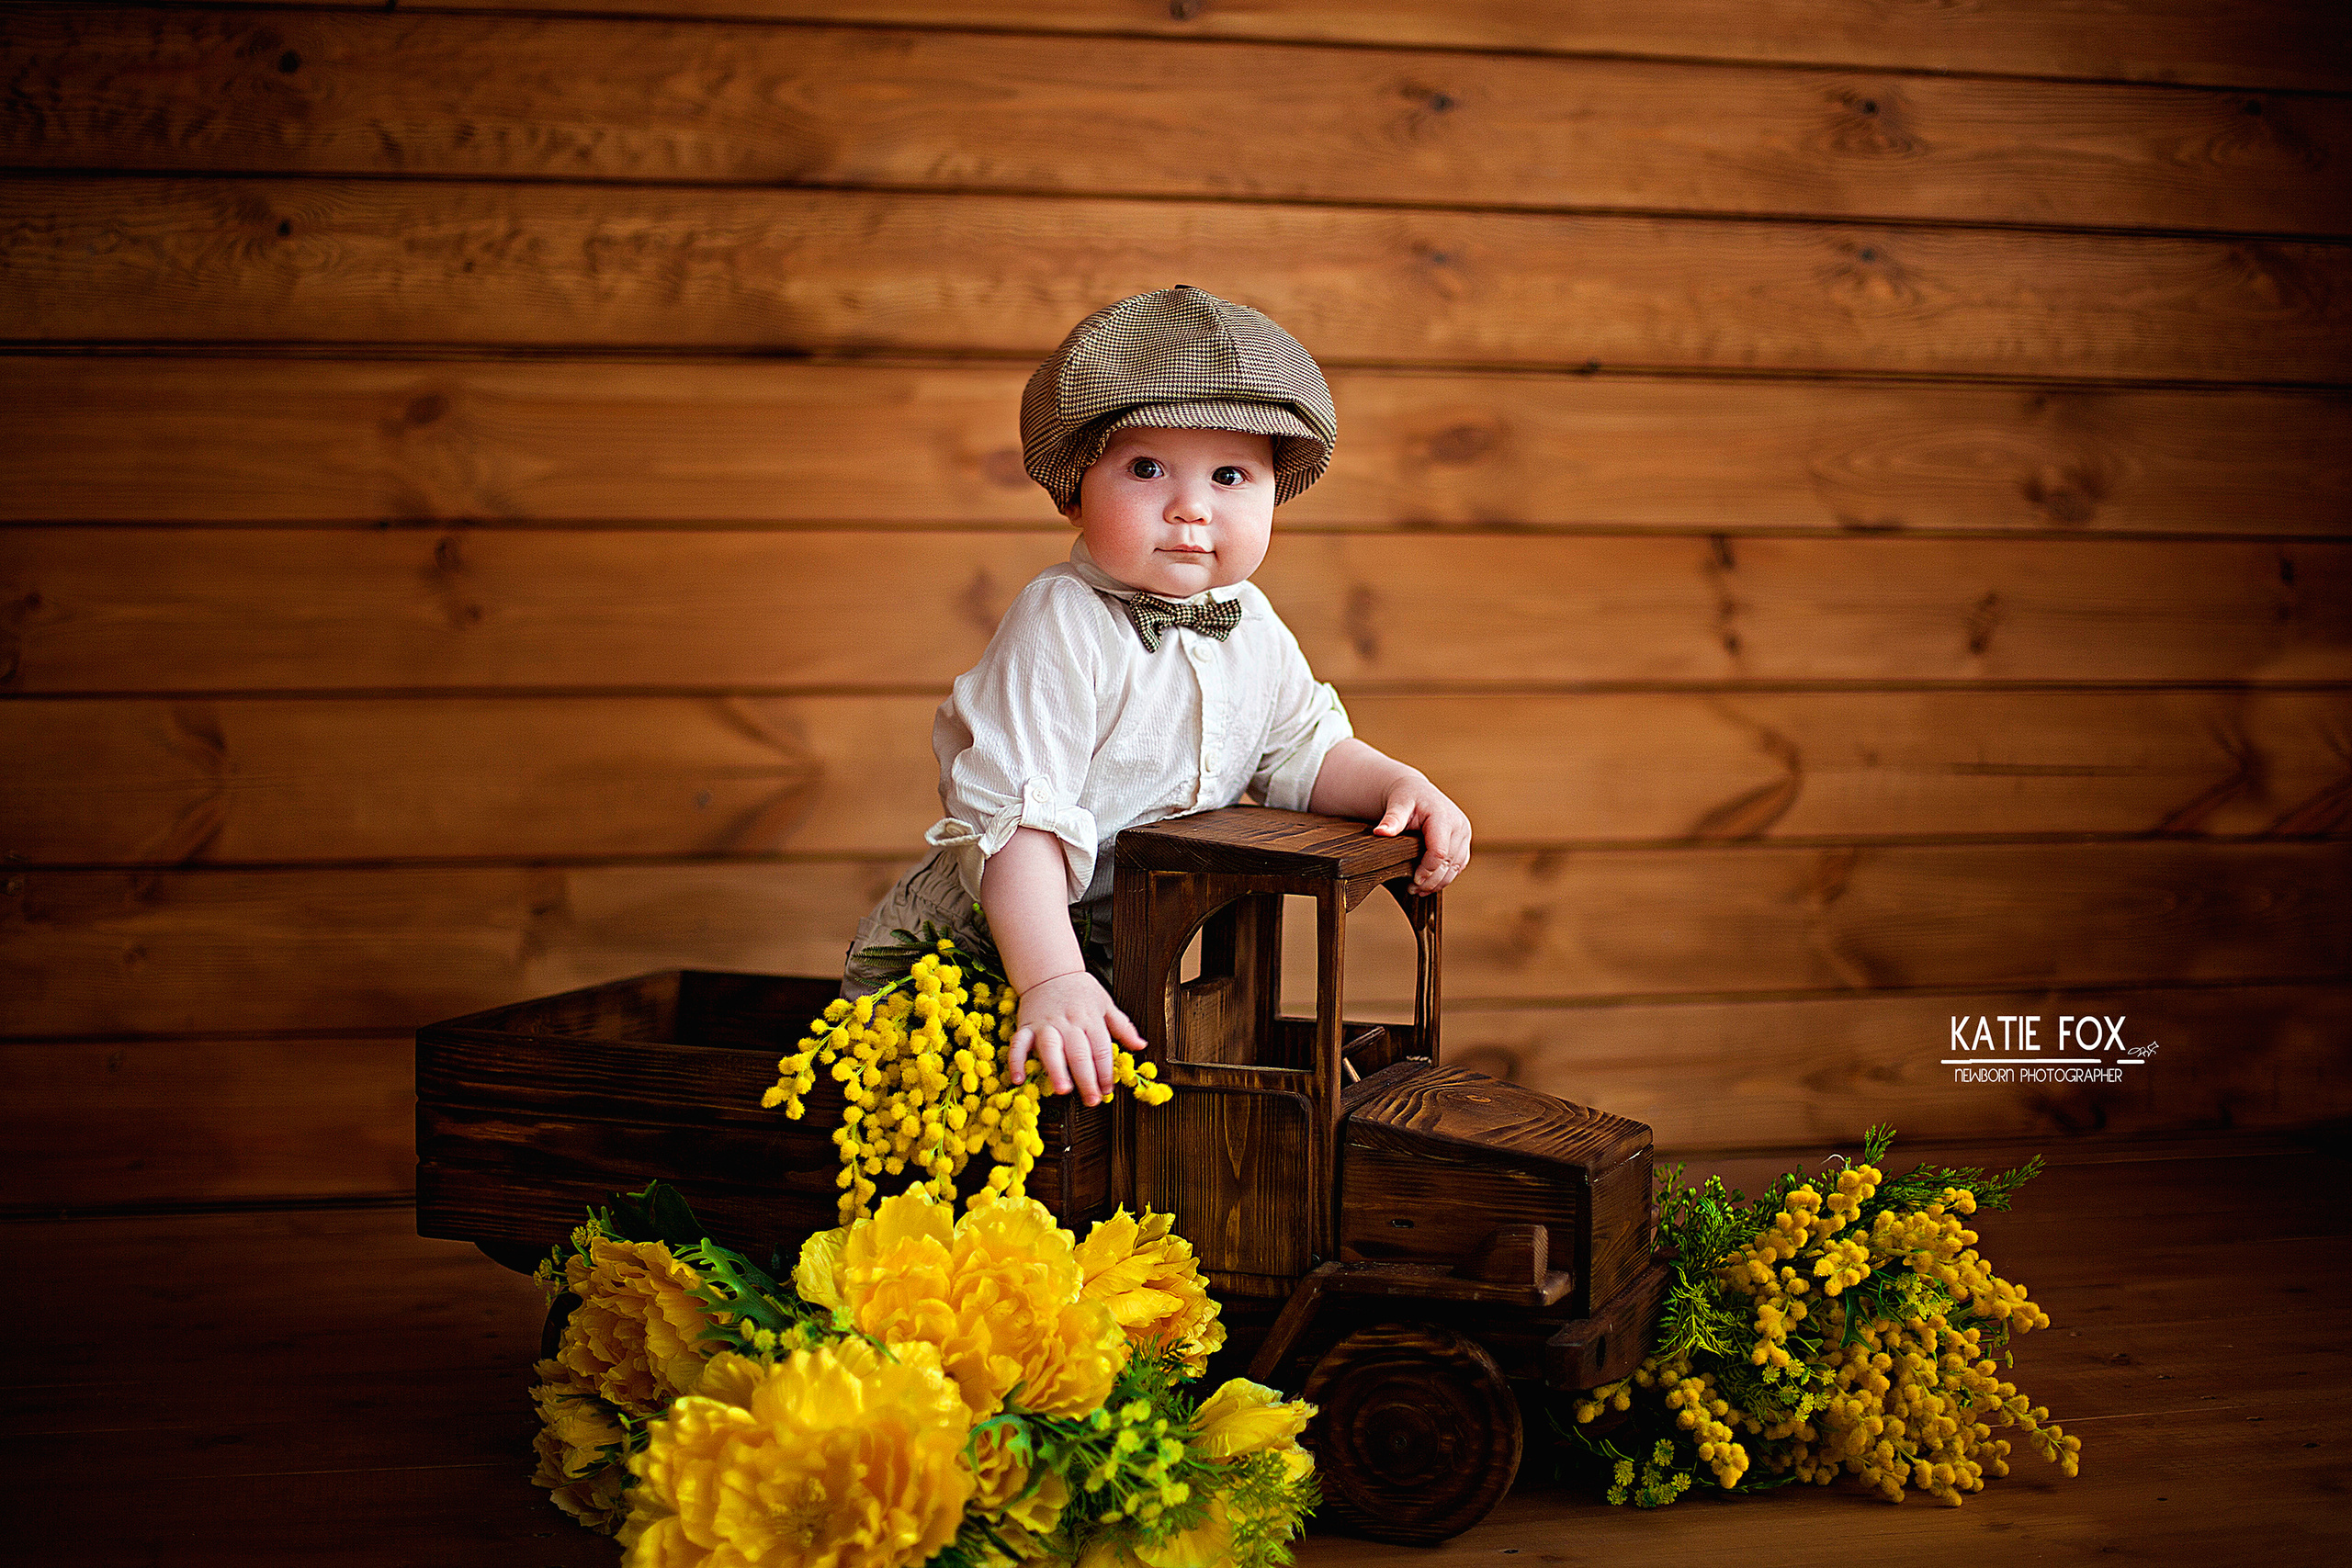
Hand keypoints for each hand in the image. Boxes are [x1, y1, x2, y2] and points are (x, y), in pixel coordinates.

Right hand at [1008, 970, 1146, 1105]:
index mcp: (1090, 1018)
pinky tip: (1018, 1079)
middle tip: (1092, 1099)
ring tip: (1063, 1090)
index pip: (1101, 1049)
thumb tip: (1140, 1045)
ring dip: (1056, 1070)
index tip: (1108, 1089)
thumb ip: (1122, 1027)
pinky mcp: (1026, 1025)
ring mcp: (1046, 1024)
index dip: (1106, 1072)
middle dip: (1086, 1078)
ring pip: (1051, 1048)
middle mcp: (1069, 1022)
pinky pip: (1018, 1044)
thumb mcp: (1106, 1004)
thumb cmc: (1080, 990)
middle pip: (1079, 1052)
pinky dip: (1016, 1061)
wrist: (1050, 971)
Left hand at [1371, 775, 1472, 893]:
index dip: (1427, 869)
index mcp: (1444, 817)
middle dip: (1431, 880)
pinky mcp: (1464, 842)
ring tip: (1419, 890)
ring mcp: (1464, 834)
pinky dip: (1446, 877)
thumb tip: (1380, 832)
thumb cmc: (1406, 797)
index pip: (1439, 852)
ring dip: (1439, 882)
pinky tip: (1430, 884)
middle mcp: (1459, 825)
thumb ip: (1392, 819)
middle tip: (1412, 890)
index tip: (1412, 881)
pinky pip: (1458, 865)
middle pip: (1449, 863)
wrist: (1416, 791)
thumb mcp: (1397, 805)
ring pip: (1456, 867)